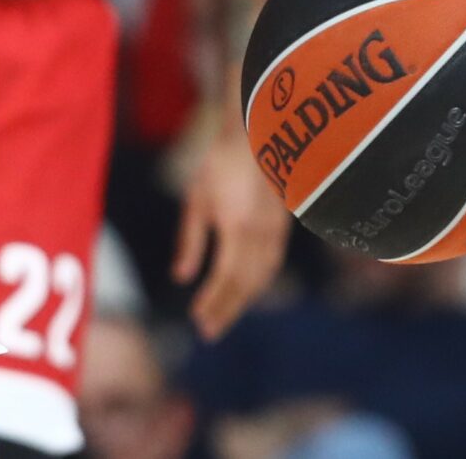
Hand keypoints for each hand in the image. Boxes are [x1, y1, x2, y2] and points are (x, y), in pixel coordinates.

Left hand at [173, 125, 291, 339]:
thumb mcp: (197, 200)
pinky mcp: (283, 227)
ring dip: (242, 301)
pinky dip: (257, 284)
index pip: (225, 278)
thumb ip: (190, 241)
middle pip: (245, 285)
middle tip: (208, 332)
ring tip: (223, 316)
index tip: (197, 320)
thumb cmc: (219, 164)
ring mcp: (276, 231)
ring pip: (262, 278)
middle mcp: (260, 234)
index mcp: (236, 227)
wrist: (256, 134)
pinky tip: (245, 291)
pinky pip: (272, 265)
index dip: (212, 302)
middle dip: (226, 310)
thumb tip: (181, 278)